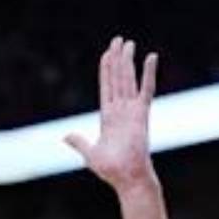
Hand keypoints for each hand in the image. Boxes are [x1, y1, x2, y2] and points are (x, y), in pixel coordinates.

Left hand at [64, 36, 159, 189]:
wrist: (127, 178)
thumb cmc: (111, 170)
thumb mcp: (90, 154)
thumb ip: (80, 142)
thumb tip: (66, 136)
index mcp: (108, 116)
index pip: (106, 86)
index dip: (106, 69)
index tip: (108, 53)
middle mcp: (121, 110)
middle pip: (118, 78)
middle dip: (118, 58)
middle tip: (119, 40)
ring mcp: (132, 110)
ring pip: (128, 79)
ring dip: (127, 60)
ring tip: (128, 42)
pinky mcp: (142, 113)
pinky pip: (146, 88)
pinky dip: (149, 73)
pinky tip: (151, 57)